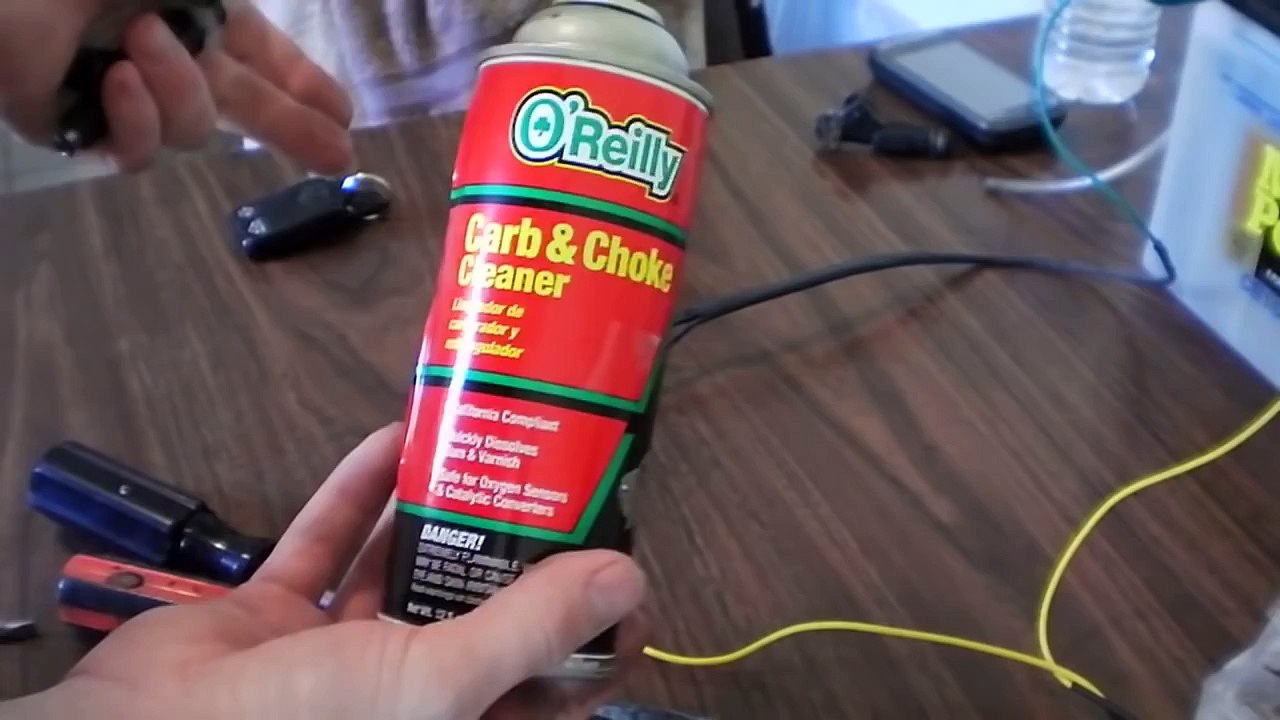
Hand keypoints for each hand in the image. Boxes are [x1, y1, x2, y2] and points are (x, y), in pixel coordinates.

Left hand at [0, 0, 354, 172]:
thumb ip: (237, 4)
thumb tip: (255, 22)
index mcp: (195, 13)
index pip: (264, 56)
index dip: (306, 86)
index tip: (345, 115)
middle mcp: (170, 57)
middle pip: (248, 107)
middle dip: (296, 131)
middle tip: (339, 159)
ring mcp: (128, 98)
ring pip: (192, 131)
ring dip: (176, 87)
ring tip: (139, 39)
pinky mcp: (84, 132)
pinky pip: (139, 153)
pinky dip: (136, 118)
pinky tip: (117, 79)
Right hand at [1, 424, 645, 719]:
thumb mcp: (436, 682)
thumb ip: (527, 628)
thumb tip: (626, 580)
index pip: (550, 685)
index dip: (589, 632)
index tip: (620, 562)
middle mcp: (405, 696)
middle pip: (478, 618)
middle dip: (510, 551)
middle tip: (553, 479)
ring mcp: (337, 658)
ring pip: (399, 573)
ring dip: (431, 511)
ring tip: (475, 444)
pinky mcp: (276, 620)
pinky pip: (326, 548)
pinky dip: (355, 496)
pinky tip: (390, 439)